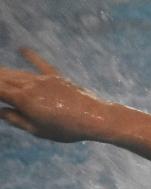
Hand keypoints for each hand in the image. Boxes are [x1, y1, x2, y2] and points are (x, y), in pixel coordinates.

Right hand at [0, 49, 114, 142]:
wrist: (95, 118)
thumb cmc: (66, 129)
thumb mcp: (38, 130)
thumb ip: (16, 119)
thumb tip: (1, 112)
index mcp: (22, 99)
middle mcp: (29, 84)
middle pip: (3, 78)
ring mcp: (43, 79)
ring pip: (17, 73)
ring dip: (4, 72)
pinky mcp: (56, 77)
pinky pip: (40, 64)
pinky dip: (30, 56)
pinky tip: (22, 49)